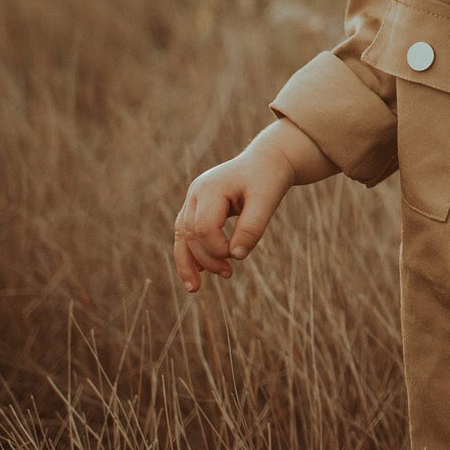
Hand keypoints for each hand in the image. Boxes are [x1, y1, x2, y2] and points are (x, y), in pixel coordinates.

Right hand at [173, 138, 295, 294]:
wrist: (267, 161)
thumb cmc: (268, 179)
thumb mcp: (267, 200)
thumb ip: (252, 226)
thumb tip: (237, 255)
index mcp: (210, 188)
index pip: (204, 228)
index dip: (217, 249)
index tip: (238, 255)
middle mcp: (196, 192)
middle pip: (190, 234)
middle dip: (206, 259)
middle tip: (229, 274)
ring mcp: (193, 199)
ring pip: (181, 236)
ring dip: (189, 262)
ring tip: (195, 289)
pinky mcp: (196, 207)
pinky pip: (185, 233)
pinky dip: (189, 253)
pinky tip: (196, 274)